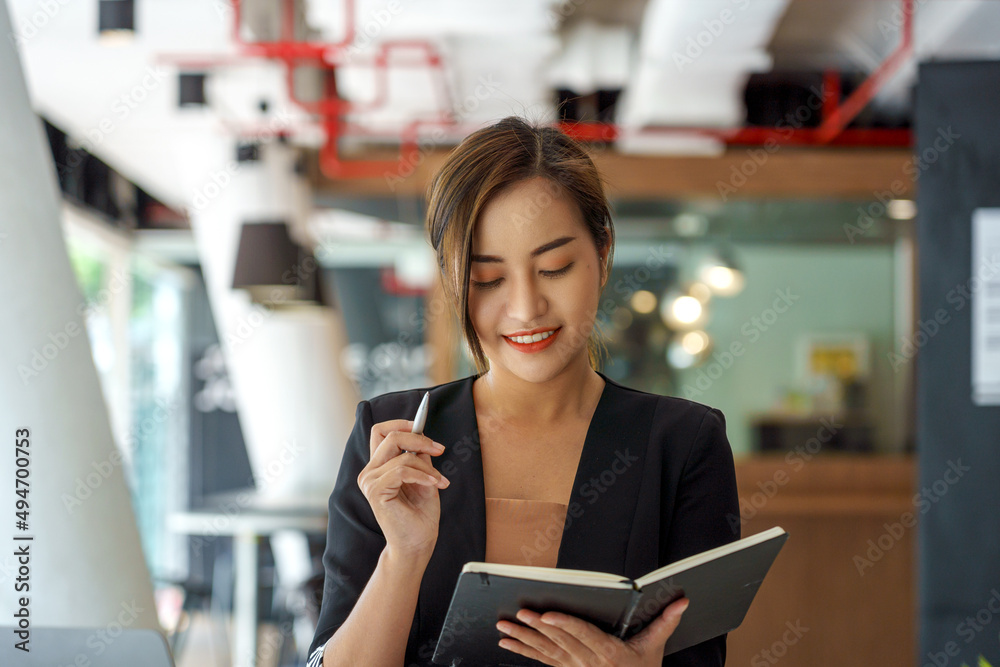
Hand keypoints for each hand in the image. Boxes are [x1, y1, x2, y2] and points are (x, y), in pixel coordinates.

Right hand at [356, 418, 449, 557]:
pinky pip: (402, 470)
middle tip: (439, 449)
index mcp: (378, 467)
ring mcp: (369, 481)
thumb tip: (422, 437)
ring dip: (427, 466)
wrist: (417, 543)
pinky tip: (435, 484)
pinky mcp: (375, 491)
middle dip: (419, 439)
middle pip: (390, 436)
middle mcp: (369, 472)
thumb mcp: (424, 477)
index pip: (380, 432)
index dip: (400, 423)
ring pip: (401, 455)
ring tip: (440, 481)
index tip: (420, 425)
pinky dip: (423, 475)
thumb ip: (419, 458)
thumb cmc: (419, 514)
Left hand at [495, 597, 688, 666]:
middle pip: (560, 641)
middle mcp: (589, 662)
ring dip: (523, 639)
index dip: (565, 624)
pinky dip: (523, 650)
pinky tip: (507, 642)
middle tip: (518, 613)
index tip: (547, 615)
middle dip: (537, 627)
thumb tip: (683, 601)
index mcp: (609, 653)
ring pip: (546, 651)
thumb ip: (666, 622)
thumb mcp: (656, 648)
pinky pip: (542, 660)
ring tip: (503, 626)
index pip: (584, 635)